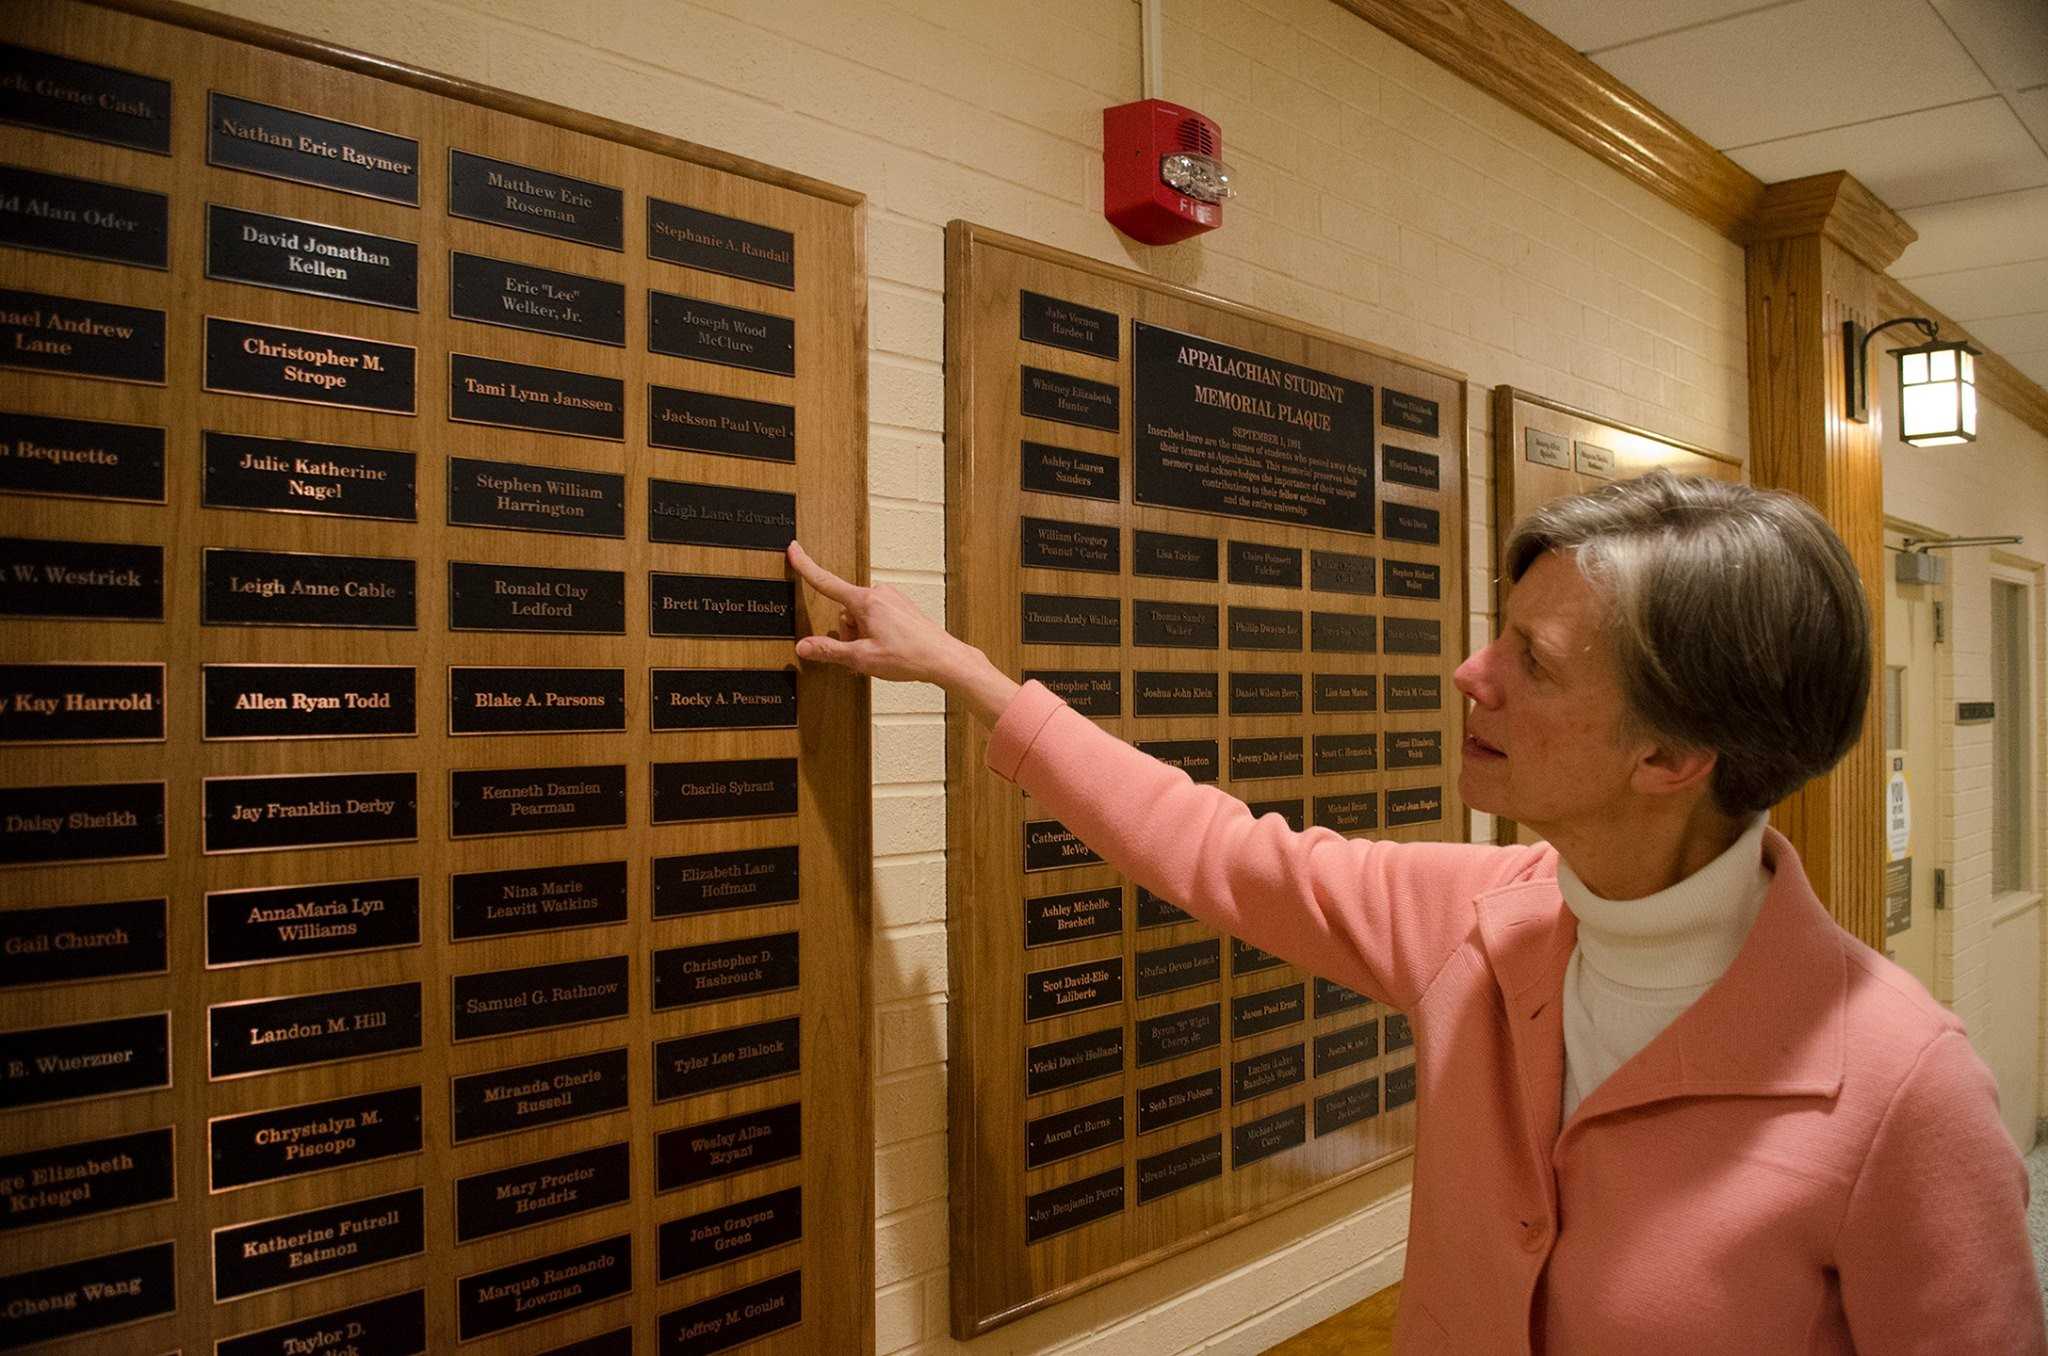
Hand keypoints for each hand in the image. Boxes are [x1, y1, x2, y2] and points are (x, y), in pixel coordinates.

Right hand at [786, 541, 1019, 724]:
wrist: (944, 659)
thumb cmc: (909, 657)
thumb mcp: (862, 658)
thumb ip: (830, 651)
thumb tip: (804, 647)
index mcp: (866, 602)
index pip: (826, 582)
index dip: (806, 566)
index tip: (793, 549)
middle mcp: (879, 594)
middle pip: (845, 611)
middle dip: (848, 633)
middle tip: (866, 653)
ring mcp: (892, 599)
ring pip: (861, 616)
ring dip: (863, 635)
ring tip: (882, 653)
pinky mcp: (901, 606)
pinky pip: (877, 617)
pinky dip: (875, 633)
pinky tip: (890, 648)